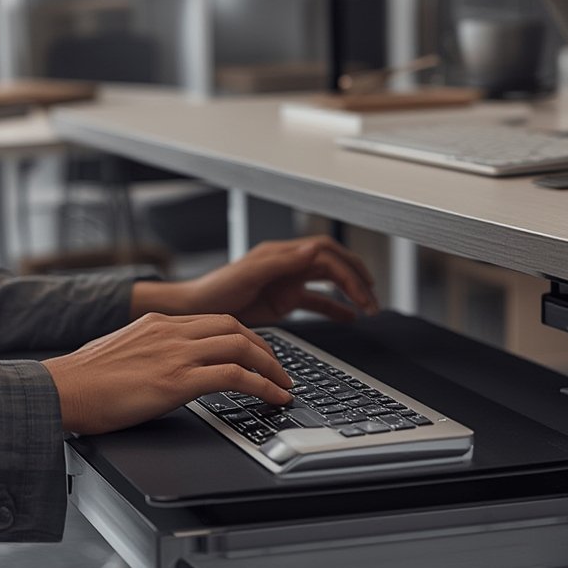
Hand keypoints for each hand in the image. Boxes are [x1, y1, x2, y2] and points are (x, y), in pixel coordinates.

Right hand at [42, 312, 292, 434]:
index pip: (215, 321)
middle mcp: (170, 331)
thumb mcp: (120, 353)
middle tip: (279, 370)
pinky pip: (234, 376)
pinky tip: (273, 398)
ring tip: (283, 386)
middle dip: (265, 349)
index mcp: (158, 323)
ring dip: (271, 367)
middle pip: (235, 328)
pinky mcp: (176, 380)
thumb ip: (149, 353)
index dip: (244, 337)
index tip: (257, 353)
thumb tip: (162, 370)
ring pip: (242, 346)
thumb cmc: (81, 381)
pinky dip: (262, 385)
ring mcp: (175, 353)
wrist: (59, 390)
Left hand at [138, 236, 378, 326]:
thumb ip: (282, 262)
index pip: (325, 254)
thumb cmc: (215, 289)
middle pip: (334, 264)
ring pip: (329, 282)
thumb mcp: (249, 274)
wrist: (195, 310)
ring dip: (350, 293)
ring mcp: (287, 282)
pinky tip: (350, 317)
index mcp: (282, 254)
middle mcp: (288, 264)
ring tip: (369, 308)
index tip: (362, 287)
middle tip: (373, 299)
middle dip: (357, 279)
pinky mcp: (283, 300)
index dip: (347, 268)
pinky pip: (316, 301)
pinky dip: (334, 308)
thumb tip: (313, 250)